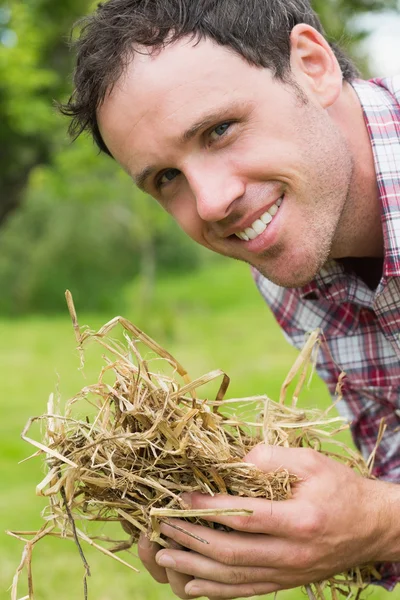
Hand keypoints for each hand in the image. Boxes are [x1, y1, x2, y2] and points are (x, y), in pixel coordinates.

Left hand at [138, 444, 388, 598]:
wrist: (372, 526)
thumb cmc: (341, 489)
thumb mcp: (312, 462)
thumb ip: (273, 459)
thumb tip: (236, 460)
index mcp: (300, 520)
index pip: (244, 517)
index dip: (209, 509)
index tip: (182, 498)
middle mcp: (292, 553)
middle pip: (232, 552)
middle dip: (192, 539)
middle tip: (163, 526)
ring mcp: (289, 573)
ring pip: (234, 576)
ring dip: (196, 566)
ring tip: (165, 554)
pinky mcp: (287, 581)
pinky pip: (247, 590)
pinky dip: (217, 590)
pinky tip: (193, 585)